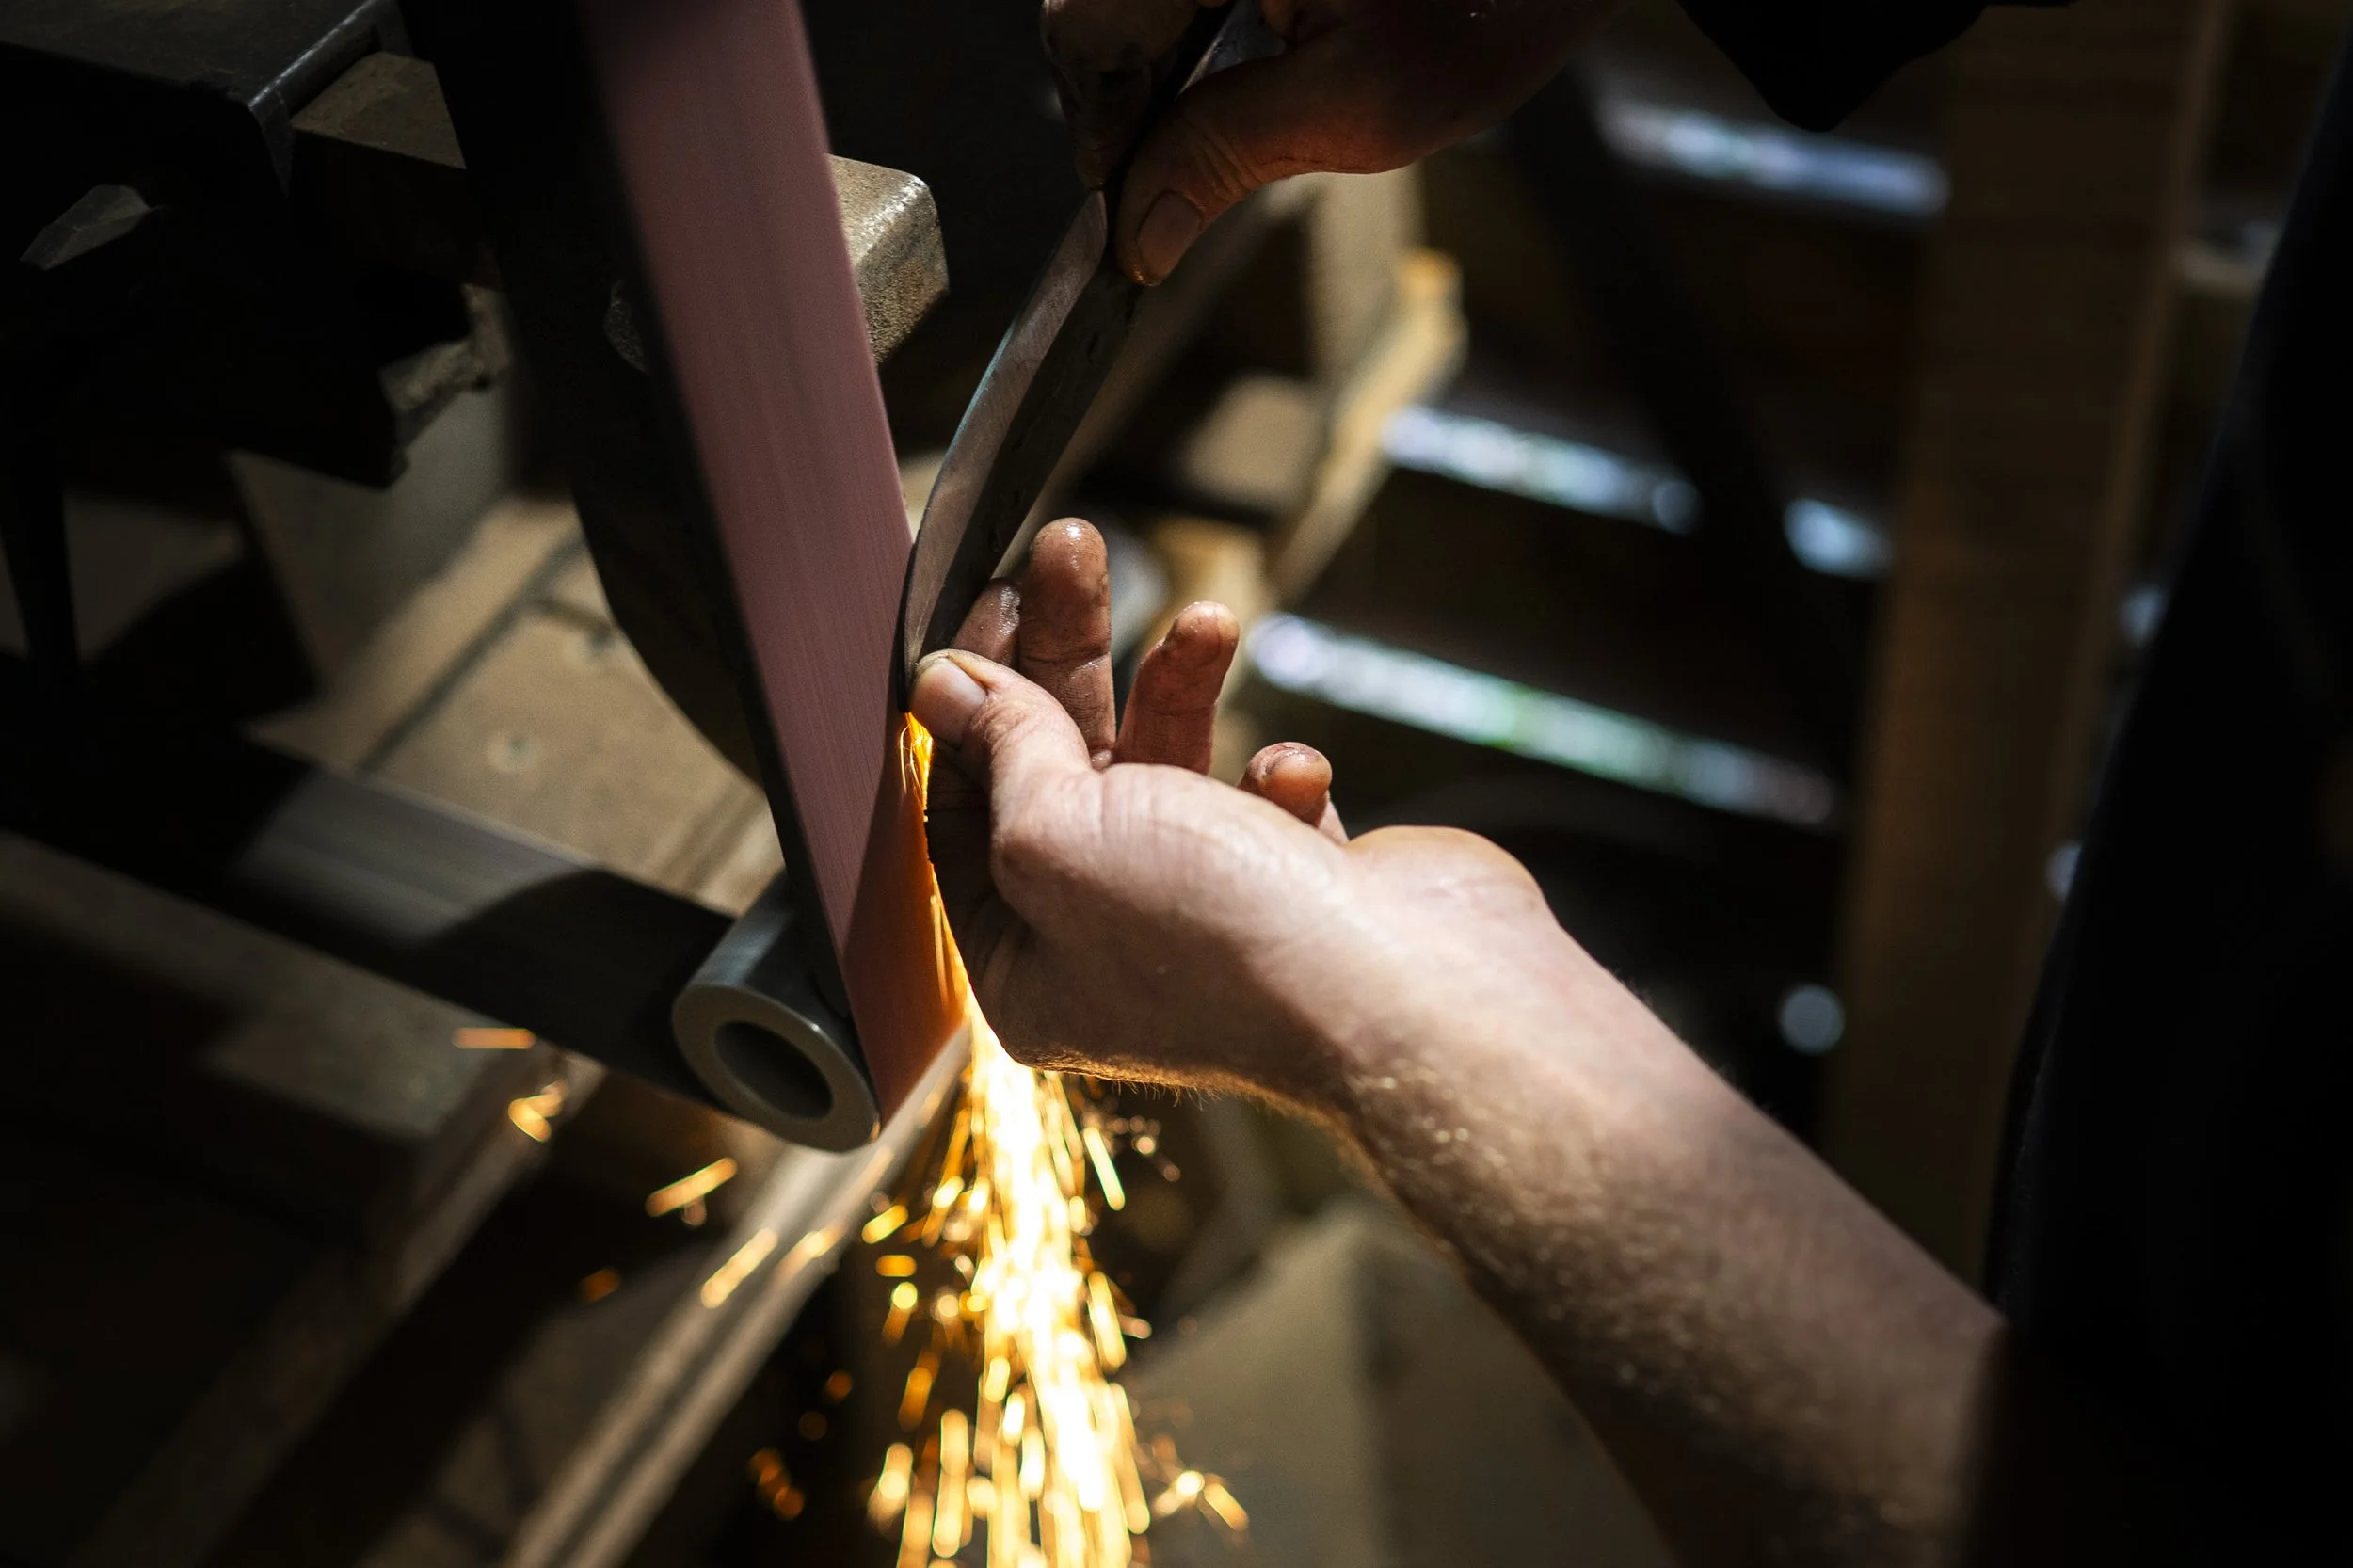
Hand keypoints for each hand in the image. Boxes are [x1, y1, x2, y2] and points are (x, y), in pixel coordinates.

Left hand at [912, 518, 1556, 1101]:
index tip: (994, 601)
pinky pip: (1265, 800)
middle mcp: (1110, 945)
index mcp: (1026, 963)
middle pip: (1064, 769)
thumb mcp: (1057, 829)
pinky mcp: (1301, 890)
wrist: (1409, 992)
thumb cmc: (1215, 934)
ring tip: (1211, 620)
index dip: (972, 699)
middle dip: (1070, 654)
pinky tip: (1295, 778)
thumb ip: (1002, 748)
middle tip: (1072, 548)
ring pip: (1167, 766)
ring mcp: (1211, 917)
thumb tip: (942, 682)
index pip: (969, 808)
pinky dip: (1279, 774)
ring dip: (1181, 684)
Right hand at [1043, 0, 1617, 281]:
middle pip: (1091, 9)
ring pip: (1122, 0)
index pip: (1086, 31)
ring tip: (1192, 130)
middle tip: (1158, 176)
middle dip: (1119, 94)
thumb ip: (1227, 158)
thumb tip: (1141, 235)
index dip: (1099, 126)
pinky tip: (1223, 67)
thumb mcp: (1360, 105)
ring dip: (1147, 63)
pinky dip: (1177, 29)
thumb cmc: (1487, 9)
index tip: (1125, 204)